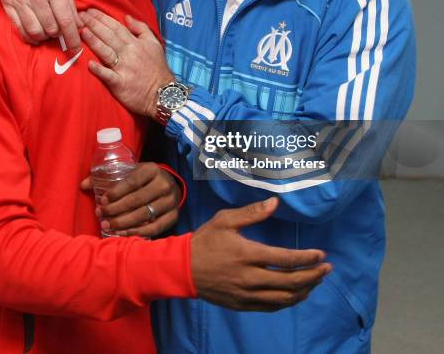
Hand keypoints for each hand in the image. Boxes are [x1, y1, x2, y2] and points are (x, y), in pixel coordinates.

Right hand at [0, 0, 81, 51]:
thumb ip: (70, 3)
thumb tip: (78, 25)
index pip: (66, 22)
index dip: (73, 39)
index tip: (77, 49)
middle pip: (51, 29)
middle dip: (59, 36)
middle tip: (61, 33)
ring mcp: (20, 0)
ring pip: (34, 31)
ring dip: (44, 37)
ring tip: (48, 33)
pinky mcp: (7, 2)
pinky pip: (18, 27)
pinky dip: (28, 35)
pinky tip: (34, 34)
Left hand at [80, 9, 173, 117]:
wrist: (163, 94)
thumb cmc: (157, 69)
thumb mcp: (154, 44)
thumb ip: (141, 29)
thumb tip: (127, 17)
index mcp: (135, 44)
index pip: (116, 27)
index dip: (102, 18)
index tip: (90, 10)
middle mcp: (129, 54)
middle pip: (109, 36)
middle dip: (94, 25)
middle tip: (80, 16)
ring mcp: (124, 69)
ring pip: (106, 52)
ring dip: (94, 42)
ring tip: (82, 32)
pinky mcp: (121, 84)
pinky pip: (108, 76)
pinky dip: (99, 70)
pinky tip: (89, 64)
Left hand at [81, 163, 180, 237]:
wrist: (170, 185)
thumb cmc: (144, 179)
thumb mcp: (131, 172)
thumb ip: (107, 177)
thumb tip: (83, 184)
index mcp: (152, 169)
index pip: (132, 182)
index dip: (116, 193)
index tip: (102, 201)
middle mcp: (164, 184)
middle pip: (137, 200)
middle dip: (116, 210)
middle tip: (101, 215)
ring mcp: (171, 201)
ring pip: (145, 215)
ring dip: (124, 222)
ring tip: (108, 226)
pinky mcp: (174, 216)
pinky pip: (155, 228)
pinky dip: (138, 232)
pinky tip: (123, 233)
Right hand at [191, 197, 331, 311]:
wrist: (183, 268)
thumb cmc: (205, 241)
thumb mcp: (225, 220)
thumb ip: (252, 212)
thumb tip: (275, 203)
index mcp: (248, 254)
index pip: (286, 259)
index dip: (307, 258)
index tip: (321, 254)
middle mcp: (250, 277)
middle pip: (291, 281)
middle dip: (313, 275)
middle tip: (327, 269)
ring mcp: (247, 294)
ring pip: (285, 297)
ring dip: (305, 290)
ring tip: (316, 281)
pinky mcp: (243, 304)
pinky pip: (272, 306)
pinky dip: (289, 301)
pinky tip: (297, 294)